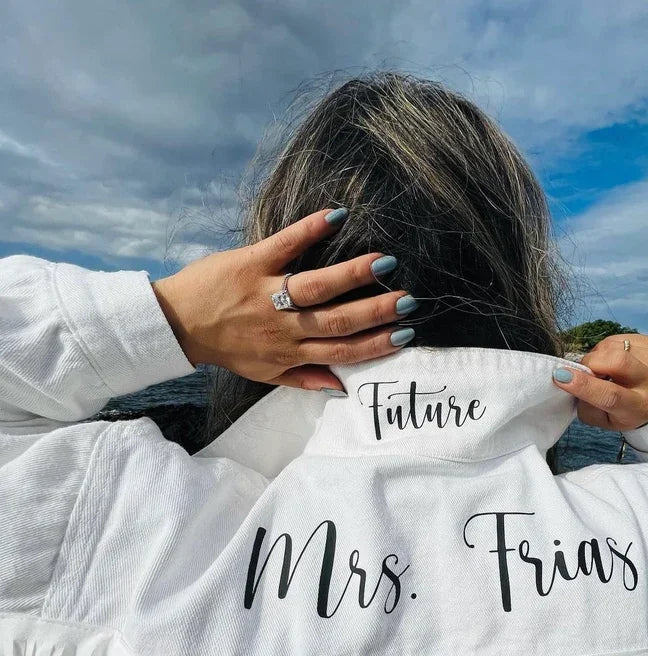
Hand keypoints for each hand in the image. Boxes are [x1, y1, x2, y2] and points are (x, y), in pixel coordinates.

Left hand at [150, 207, 418, 391]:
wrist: (178, 324)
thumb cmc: (226, 348)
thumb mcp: (264, 373)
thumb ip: (304, 379)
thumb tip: (342, 386)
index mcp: (290, 353)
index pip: (341, 351)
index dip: (375, 344)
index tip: (405, 334)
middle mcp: (282, 326)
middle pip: (337, 320)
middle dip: (375, 311)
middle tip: (407, 299)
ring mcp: (267, 292)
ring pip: (316, 285)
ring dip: (352, 275)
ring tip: (384, 263)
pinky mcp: (250, 262)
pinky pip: (283, 245)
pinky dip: (309, 230)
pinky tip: (335, 216)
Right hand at [552, 334, 647, 431]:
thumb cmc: (621, 411)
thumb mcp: (601, 419)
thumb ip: (584, 404)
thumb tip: (569, 378)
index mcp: (638, 408)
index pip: (610, 395)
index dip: (583, 385)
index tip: (560, 376)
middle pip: (617, 361)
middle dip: (590, 363)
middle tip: (584, 372)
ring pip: (612, 347)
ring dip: (597, 356)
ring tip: (602, 369)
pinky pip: (617, 339)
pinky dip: (606, 348)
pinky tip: (612, 360)